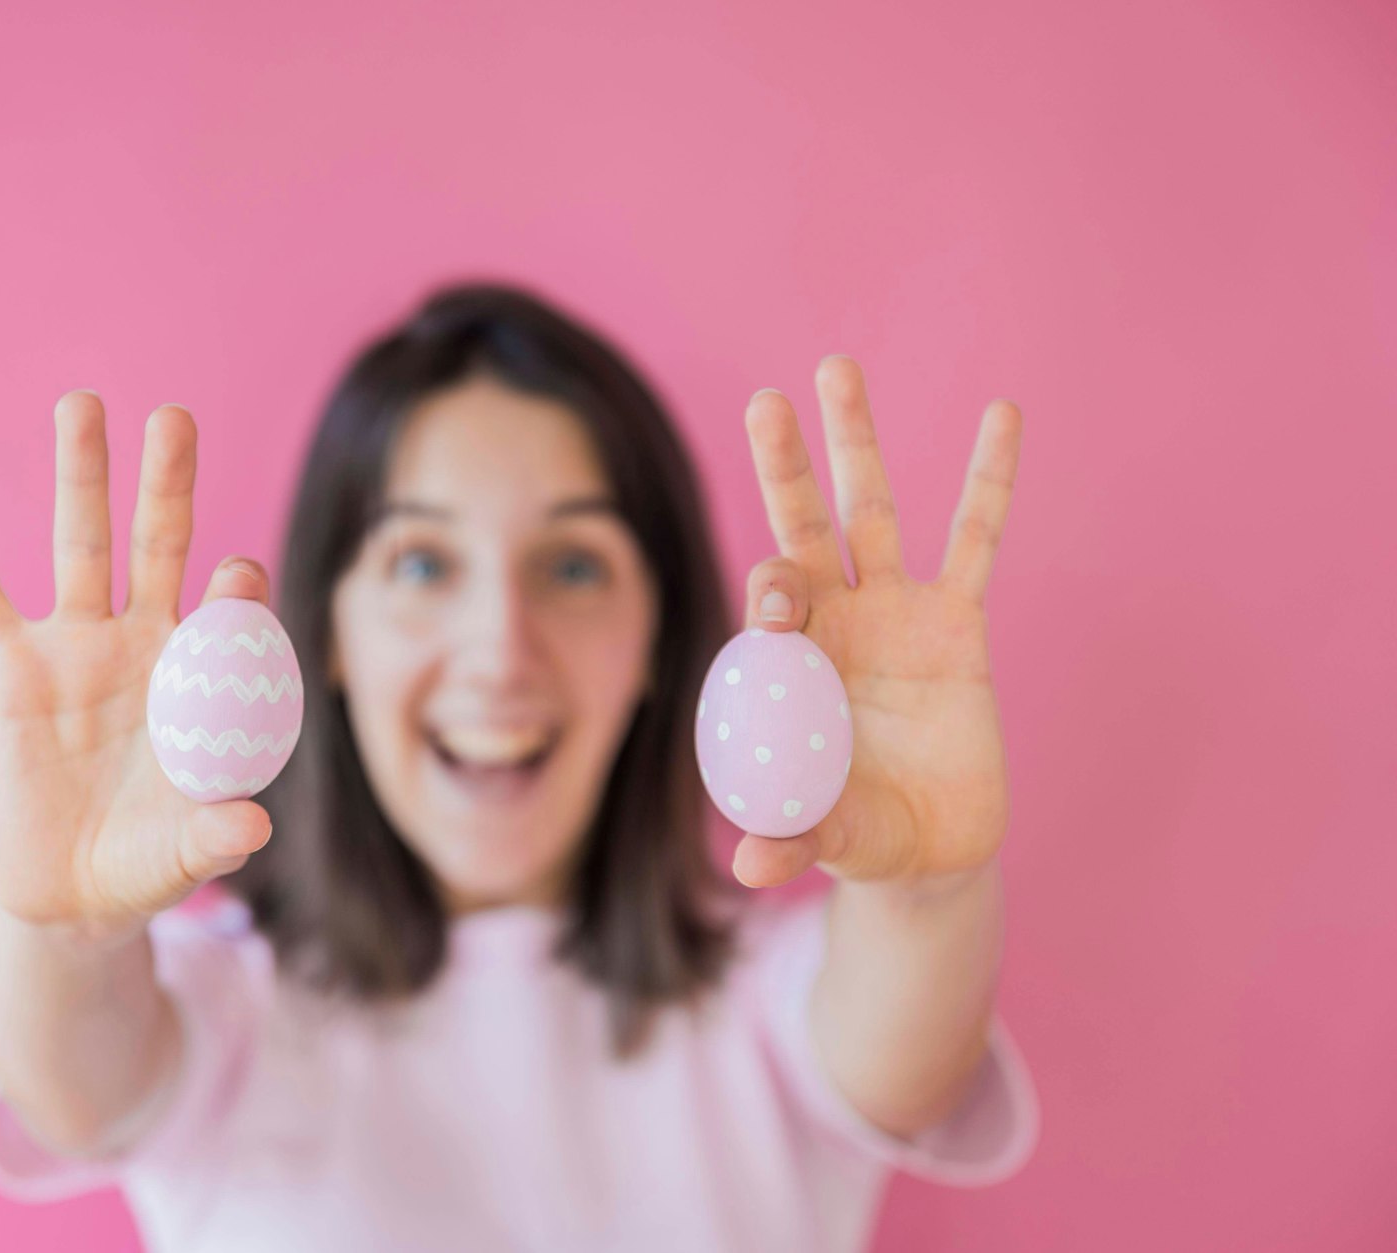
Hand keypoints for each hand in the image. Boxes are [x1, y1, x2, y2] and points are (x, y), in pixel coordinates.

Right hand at [0, 392, 274, 935]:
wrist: (74, 894)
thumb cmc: (147, 863)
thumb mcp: (183, 855)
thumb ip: (215, 837)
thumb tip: (252, 825)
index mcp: (201, 679)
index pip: (228, 614)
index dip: (236, 592)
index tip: (238, 574)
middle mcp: (144, 647)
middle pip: (160, 549)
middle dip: (167, 485)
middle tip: (175, 417)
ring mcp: (77, 650)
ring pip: (80, 546)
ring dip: (81, 477)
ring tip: (81, 404)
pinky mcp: (11, 672)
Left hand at [731, 356, 1021, 890]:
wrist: (929, 848)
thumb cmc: (860, 835)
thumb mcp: (832, 838)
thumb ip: (794, 838)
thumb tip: (749, 866)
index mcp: (787, 665)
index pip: (767, 610)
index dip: (770, 595)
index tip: (779, 599)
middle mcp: (833, 624)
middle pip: (802, 530)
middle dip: (783, 470)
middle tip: (765, 403)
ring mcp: (894, 614)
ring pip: (873, 512)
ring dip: (856, 444)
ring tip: (835, 369)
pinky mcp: (959, 623)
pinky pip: (976, 540)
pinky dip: (988, 481)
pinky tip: (1002, 415)